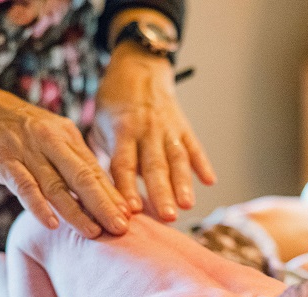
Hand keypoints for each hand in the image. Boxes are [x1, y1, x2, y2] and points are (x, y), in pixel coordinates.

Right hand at [0, 45, 129, 237]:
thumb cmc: (15, 127)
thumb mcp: (49, 136)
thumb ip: (70, 161)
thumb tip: (97, 191)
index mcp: (66, 137)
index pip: (95, 170)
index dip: (113, 195)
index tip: (130, 216)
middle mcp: (51, 142)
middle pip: (84, 177)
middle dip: (105, 205)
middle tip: (122, 229)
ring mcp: (27, 151)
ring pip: (57, 185)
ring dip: (77, 211)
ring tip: (94, 233)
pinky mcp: (3, 159)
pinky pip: (24, 185)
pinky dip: (38, 205)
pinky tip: (51, 224)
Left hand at [92, 43, 215, 221]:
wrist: (138, 68)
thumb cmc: (113, 105)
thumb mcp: (99, 126)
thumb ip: (102, 158)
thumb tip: (98, 195)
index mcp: (121, 131)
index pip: (124, 165)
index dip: (128, 188)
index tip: (132, 210)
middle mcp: (146, 130)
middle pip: (155, 166)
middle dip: (162, 192)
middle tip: (167, 218)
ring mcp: (167, 128)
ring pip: (177, 158)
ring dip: (183, 182)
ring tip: (188, 205)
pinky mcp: (184, 126)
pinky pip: (194, 146)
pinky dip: (203, 163)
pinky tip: (210, 181)